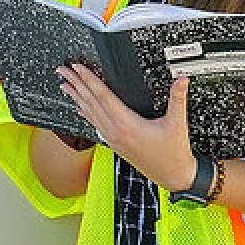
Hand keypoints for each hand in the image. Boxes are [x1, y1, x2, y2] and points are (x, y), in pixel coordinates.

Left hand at [56, 64, 196, 192]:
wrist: (173, 176)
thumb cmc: (174, 154)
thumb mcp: (178, 124)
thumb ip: (178, 99)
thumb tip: (181, 79)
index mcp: (127, 125)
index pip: (103, 96)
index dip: (89, 79)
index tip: (78, 67)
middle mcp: (115, 132)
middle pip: (90, 103)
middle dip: (76, 84)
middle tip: (63, 70)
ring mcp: (113, 139)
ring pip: (89, 114)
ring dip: (76, 98)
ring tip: (64, 85)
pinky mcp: (115, 144)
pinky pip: (95, 125)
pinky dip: (86, 113)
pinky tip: (79, 108)